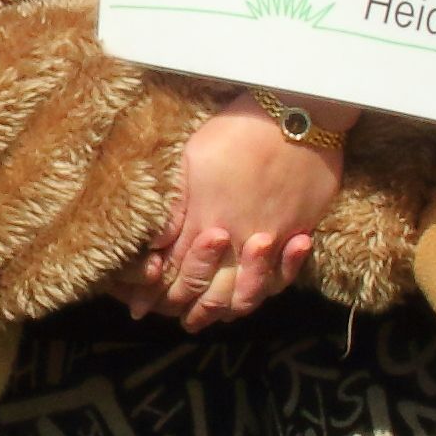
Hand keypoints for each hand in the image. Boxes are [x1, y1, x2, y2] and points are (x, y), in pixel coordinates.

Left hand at [123, 98, 343, 329]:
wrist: (296, 114)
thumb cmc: (238, 129)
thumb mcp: (192, 159)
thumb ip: (175, 205)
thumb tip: (153, 242)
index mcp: (203, 218)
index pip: (173, 269)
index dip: (154, 292)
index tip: (139, 307)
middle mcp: (233, 238)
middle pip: (207, 290)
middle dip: (188, 311)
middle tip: (179, 321)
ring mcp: (267, 238)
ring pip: (244, 293)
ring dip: (225, 311)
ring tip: (211, 320)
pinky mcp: (296, 232)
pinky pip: (282, 276)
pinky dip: (267, 290)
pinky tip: (257, 296)